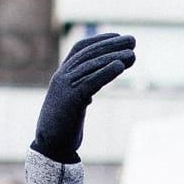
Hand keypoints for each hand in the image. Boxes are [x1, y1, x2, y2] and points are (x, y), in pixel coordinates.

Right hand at [32, 33, 136, 163]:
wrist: (50, 147)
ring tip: (133, 54)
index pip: (80, 49)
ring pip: (92, 65)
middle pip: (89, 54)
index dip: (99, 40)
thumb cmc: (63, 127)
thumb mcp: (72, 107)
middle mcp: (61, 77)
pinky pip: (91, 81)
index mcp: (61, 76)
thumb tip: (89, 95)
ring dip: (114, 56)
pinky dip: (106, 72)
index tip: (117, 36)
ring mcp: (64, 87)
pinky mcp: (71, 100)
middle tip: (133, 41)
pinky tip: (120, 66)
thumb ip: (79, 96)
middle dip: (112, 45)